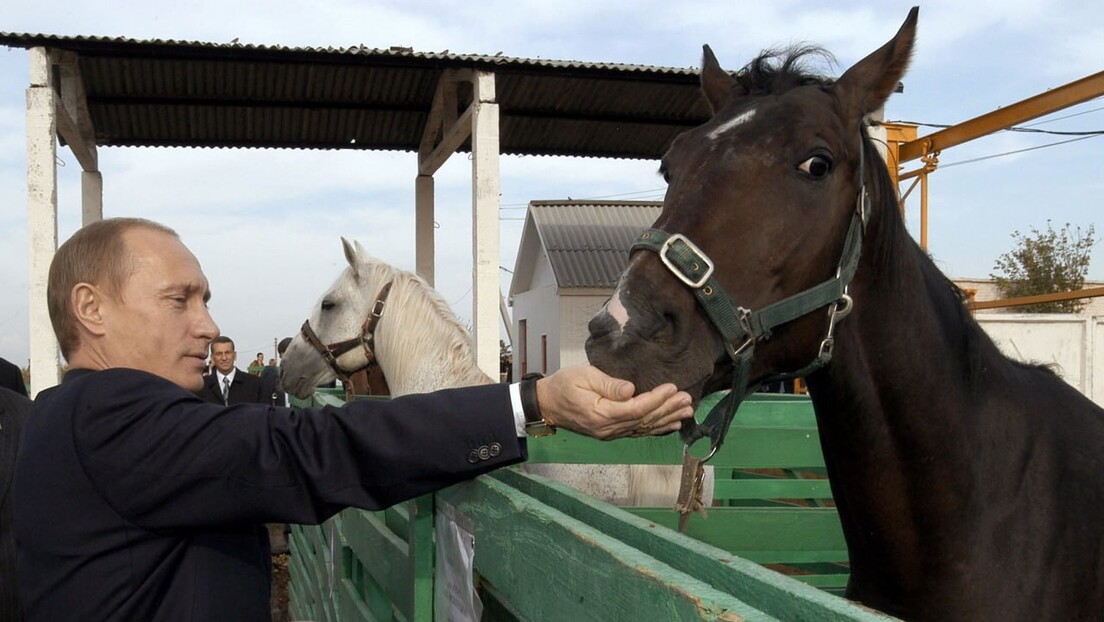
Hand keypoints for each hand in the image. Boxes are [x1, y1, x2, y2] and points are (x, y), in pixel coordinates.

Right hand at [535, 365, 693, 439]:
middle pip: (644, 420)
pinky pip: (637, 432)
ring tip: (687, 412)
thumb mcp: (583, 376)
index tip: (672, 388)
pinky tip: (672, 424)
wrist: (547, 404)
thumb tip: (630, 390)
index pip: (635, 409)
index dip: (656, 400)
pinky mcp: (611, 432)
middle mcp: (608, 428)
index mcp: (601, 414)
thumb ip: (608, 384)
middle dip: (668, 409)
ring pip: (644, 428)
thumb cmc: (563, 385)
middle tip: (688, 400)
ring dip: (667, 419)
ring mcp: (610, 433)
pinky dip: (656, 428)